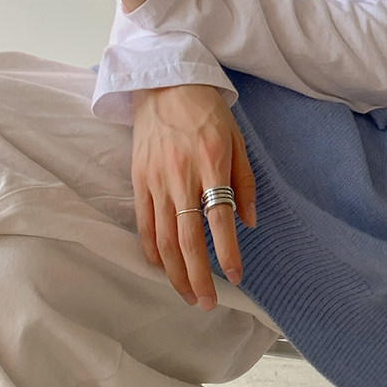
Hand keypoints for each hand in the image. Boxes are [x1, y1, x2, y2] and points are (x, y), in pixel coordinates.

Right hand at [131, 84, 255, 311]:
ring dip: (174, 271)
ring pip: (162, 237)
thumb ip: (244, 181)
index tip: (235, 276)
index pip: (219, 218)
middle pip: (186, 237)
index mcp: (210, 163)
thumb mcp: (237, 139)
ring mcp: (155, 179)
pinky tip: (161, 267)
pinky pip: (143, 222)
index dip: (227, 251)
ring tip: (187, 294)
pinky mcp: (138, 180)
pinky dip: (151, 249)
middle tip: (207, 302)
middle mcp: (181, 175)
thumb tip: (248, 222)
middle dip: (198, 275)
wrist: (165, 84)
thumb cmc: (207, 111)